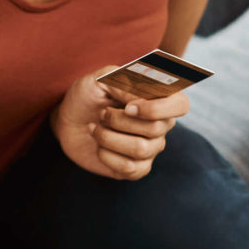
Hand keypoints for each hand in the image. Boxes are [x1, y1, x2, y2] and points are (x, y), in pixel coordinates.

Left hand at [50, 68, 188, 179]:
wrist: (68, 120)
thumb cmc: (88, 95)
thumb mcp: (101, 79)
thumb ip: (124, 82)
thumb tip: (140, 100)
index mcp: (158, 99)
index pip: (180, 105)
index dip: (157, 108)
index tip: (128, 106)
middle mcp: (161, 125)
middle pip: (154, 128)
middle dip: (119, 120)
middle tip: (102, 113)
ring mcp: (150, 148)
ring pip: (140, 149)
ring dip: (108, 137)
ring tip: (95, 129)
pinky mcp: (136, 168)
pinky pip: (130, 169)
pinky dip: (107, 156)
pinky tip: (99, 148)